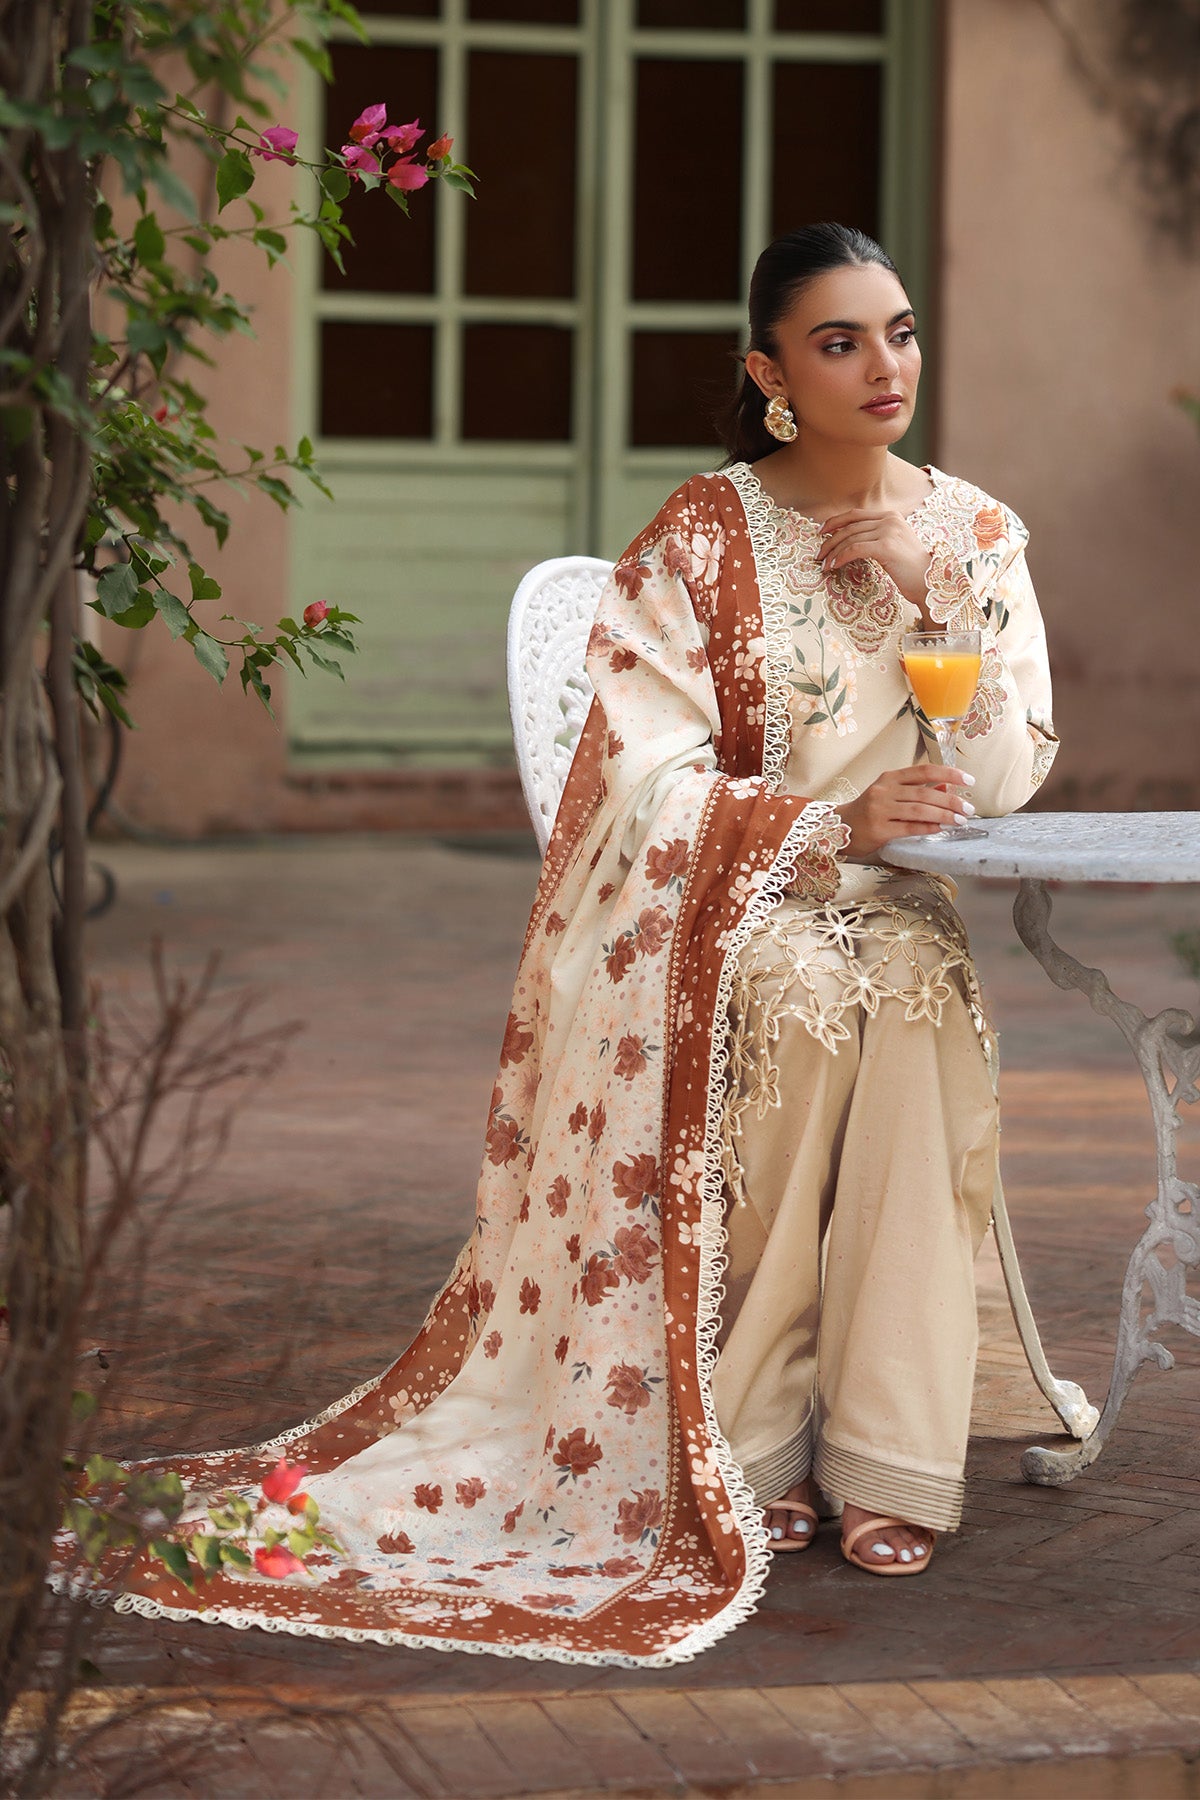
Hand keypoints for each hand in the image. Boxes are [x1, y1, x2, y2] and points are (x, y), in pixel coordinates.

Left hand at [819, 509, 931, 617]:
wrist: (929, 581)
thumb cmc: (909, 569)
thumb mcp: (893, 545)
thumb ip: (876, 537)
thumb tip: (850, 540)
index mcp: (891, 516)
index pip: (856, 514)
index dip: (835, 521)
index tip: (821, 532)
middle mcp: (890, 519)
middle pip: (850, 526)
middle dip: (830, 540)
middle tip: (818, 553)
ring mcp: (889, 531)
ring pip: (850, 538)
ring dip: (833, 552)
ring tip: (824, 564)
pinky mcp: (886, 546)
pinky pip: (856, 549)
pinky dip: (841, 557)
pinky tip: (834, 565)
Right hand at [835, 765, 976, 860]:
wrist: (839, 827)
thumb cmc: (868, 810)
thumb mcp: (890, 793)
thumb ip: (917, 790)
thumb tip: (948, 787)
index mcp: (889, 778)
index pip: (924, 771)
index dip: (949, 773)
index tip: (968, 780)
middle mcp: (884, 791)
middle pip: (925, 792)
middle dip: (951, 801)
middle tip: (968, 808)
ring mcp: (880, 810)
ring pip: (919, 810)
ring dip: (944, 815)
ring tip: (960, 820)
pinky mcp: (879, 830)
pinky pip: (909, 827)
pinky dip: (928, 827)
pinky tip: (941, 828)